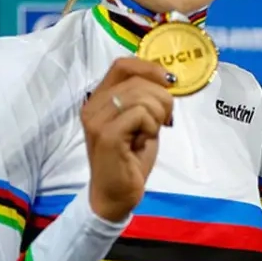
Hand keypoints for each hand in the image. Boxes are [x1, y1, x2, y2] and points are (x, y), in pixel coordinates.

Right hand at [81, 57, 175, 222]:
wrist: (116, 195)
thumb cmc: (129, 159)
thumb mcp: (140, 121)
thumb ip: (145, 99)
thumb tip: (166, 79)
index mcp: (99, 98)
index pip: (122, 65)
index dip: (149, 67)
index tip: (169, 81)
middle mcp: (93, 105)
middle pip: (137, 81)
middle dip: (162, 98)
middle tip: (164, 119)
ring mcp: (97, 120)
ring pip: (141, 96)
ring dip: (157, 114)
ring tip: (150, 132)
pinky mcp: (107, 135)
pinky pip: (140, 114)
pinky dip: (151, 126)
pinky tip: (143, 140)